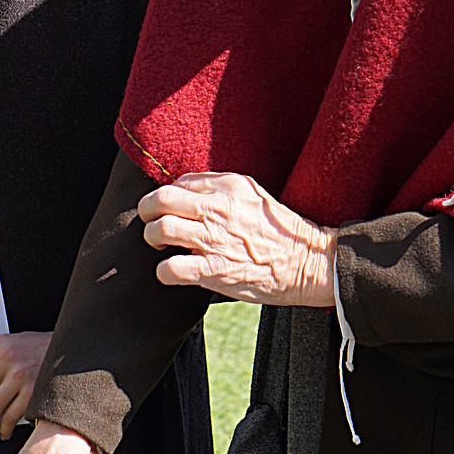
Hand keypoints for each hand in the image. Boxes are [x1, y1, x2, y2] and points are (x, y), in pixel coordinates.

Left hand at [138, 171, 336, 304]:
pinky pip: (171, 268)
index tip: (170, 207)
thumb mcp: (252, 194)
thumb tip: (185, 187)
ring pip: (160, 230)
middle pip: (160, 200)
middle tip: (151, 221)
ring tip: (161, 245)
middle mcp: (218, 209)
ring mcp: (214, 240)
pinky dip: (163, 271)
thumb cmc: (279, 229)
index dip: (167, 195)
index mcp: (228, 186)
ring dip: (152, 238)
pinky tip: (172, 271)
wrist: (306, 262)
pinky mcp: (214, 271)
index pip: (178, 182)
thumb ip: (219, 186)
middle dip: (147, 211)